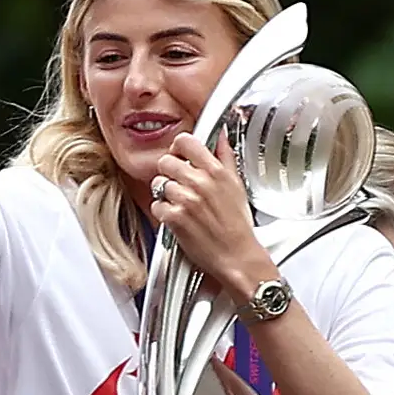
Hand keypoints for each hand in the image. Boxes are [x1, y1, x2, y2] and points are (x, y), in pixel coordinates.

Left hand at [150, 134, 276, 297]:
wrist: (236, 257)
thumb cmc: (237, 225)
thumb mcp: (237, 186)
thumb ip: (226, 158)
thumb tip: (222, 137)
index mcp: (216, 171)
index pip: (185, 141)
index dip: (178, 148)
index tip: (180, 156)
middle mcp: (200, 183)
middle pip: (165, 161)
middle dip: (169, 172)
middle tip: (177, 183)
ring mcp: (185, 200)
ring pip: (158, 183)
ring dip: (165, 193)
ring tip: (179, 203)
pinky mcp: (173, 217)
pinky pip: (155, 204)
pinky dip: (162, 211)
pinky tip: (176, 217)